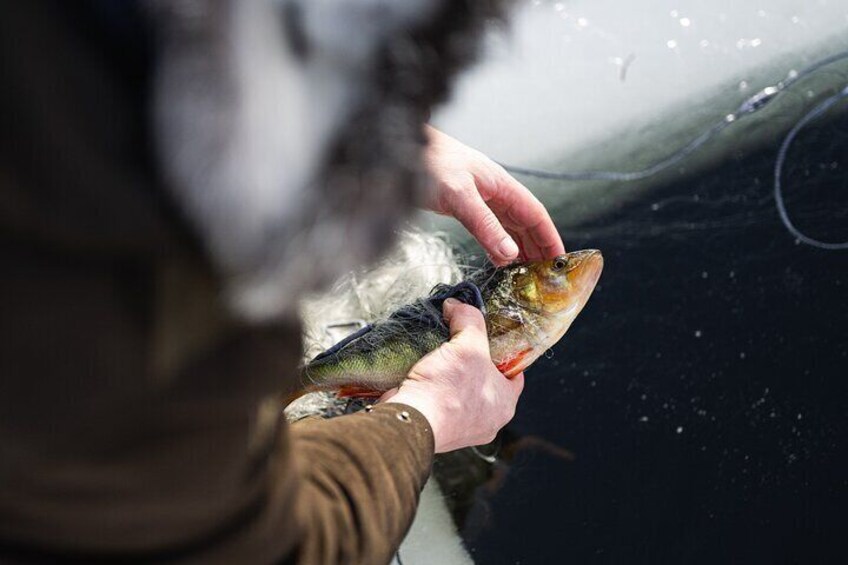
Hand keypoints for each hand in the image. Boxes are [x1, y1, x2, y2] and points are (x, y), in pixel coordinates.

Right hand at [382, 298, 523, 452]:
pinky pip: (439, 401)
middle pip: (484, 381)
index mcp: (504, 404)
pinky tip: (425, 371)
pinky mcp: (436, 427)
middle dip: (471, 361)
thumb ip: (468, 320)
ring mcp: (460, 427)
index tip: (490, 338)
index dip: (504, 352)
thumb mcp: (467, 345)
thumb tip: (456, 305)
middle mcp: (486, 420)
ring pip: (460, 391)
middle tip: (460, 343)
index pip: (515, 374)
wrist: (409, 421)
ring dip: (449, 374)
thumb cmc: (447, 389)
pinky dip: (432, 386)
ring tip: (439, 354)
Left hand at [423, 126, 564, 264]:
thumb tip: (509, 254)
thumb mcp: (459, 196)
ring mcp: (480, 198)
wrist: (401, 150)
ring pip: (509, 227)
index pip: (536, 214)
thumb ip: (484, 225)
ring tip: (526, 274)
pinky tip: (499, 260)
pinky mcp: (464, 205)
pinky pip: (490, 228)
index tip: (560, 260)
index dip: (550, 237)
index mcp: (502, 185)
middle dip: (538, 248)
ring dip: (519, 249)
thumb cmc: (430, 163)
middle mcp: (495, 192)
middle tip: (545, 276)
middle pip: (526, 223)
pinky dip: (498, 245)